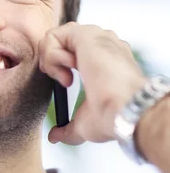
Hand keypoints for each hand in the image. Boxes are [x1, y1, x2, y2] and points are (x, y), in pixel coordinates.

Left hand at [38, 22, 147, 145]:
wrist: (122, 110)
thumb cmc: (111, 117)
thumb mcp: (84, 125)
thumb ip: (68, 129)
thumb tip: (54, 137)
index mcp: (103, 61)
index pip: (74, 51)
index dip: (59, 64)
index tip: (64, 83)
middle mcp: (101, 45)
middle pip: (63, 39)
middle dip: (52, 60)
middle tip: (63, 81)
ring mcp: (95, 38)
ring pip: (56, 36)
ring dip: (51, 59)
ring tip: (66, 79)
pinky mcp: (86, 35)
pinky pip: (54, 35)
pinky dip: (51, 55)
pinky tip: (67, 71)